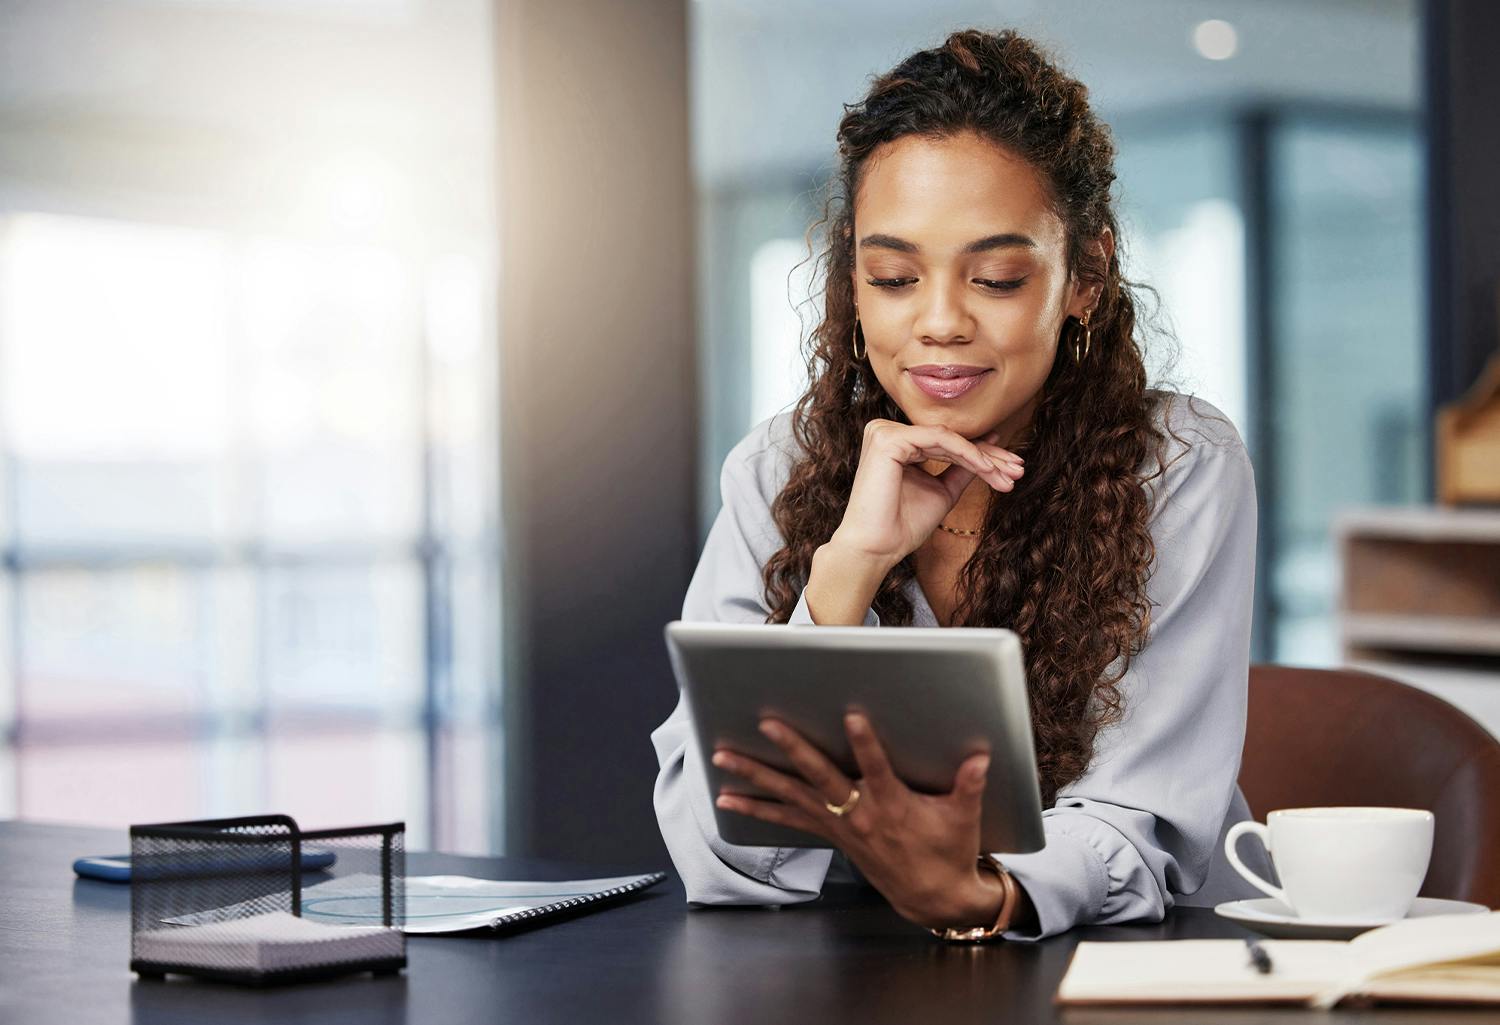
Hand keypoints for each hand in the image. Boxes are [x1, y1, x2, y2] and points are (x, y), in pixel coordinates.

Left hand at [711, 711, 1004, 930]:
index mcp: (892, 805)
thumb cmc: (949, 851)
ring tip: (723, 758)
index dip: (865, 744)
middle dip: (793, 749)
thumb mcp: (964, 819)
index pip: (877, 768)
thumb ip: (969, 785)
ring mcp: (839, 826)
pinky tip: (727, 801)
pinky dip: (756, 810)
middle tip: (767, 724)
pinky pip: (786, 819)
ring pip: (791, 796)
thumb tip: (980, 758)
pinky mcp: (830, 834)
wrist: (932, 897)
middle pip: (820, 777)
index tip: (852, 716)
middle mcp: (859, 814)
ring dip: (755, 777)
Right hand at [829, 420, 1023, 568]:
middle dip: (989, 456)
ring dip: (984, 457)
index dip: (982, 455)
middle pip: (949, 439)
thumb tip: (990, 448)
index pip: (946, 443)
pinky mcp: (888, 439)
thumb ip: (962, 469)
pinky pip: (939, 440)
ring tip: (1009, 475)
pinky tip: (988, 470)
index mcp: (896, 443)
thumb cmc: (902, 525)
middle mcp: (886, 432)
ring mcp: (884, 432)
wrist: (877, 548)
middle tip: (1018, 470)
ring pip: (948, 438)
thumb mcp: (942, 491)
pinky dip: (967, 454)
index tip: (1011, 469)